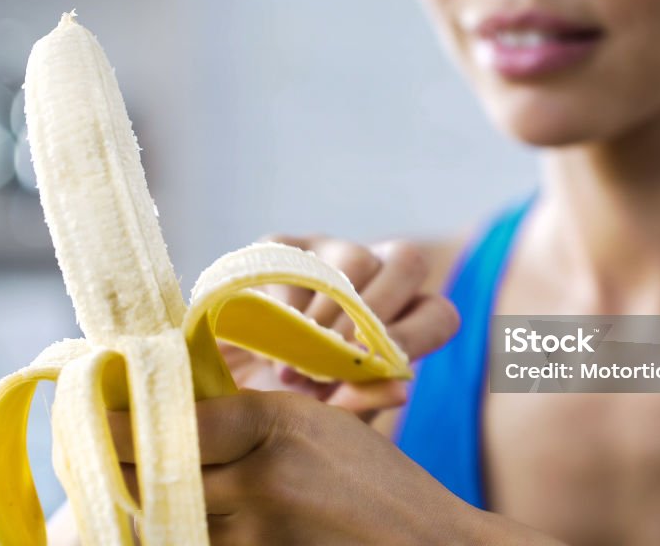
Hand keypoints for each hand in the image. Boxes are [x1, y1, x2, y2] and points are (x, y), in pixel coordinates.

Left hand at [111, 391, 486, 544]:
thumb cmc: (373, 481)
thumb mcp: (314, 424)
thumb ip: (243, 417)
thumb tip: (164, 410)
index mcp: (272, 430)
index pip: (167, 424)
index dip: (112, 421)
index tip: (86, 412)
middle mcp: (257, 486)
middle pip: (150, 477)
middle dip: (109, 465)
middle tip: (83, 449)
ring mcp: (255, 541)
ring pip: (161, 523)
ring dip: (133, 506)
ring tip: (120, 487)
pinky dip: (173, 534)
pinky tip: (165, 519)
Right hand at [224, 236, 458, 419]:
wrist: (222, 391)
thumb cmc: (289, 404)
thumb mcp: (325, 413)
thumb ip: (362, 400)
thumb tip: (401, 389)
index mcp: (401, 319)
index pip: (438, 313)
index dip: (415, 335)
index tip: (379, 365)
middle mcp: (376, 276)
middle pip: (408, 263)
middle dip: (374, 315)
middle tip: (333, 360)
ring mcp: (330, 252)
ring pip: (356, 259)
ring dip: (328, 313)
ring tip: (293, 362)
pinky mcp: (283, 245)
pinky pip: (296, 259)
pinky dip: (283, 302)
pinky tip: (265, 337)